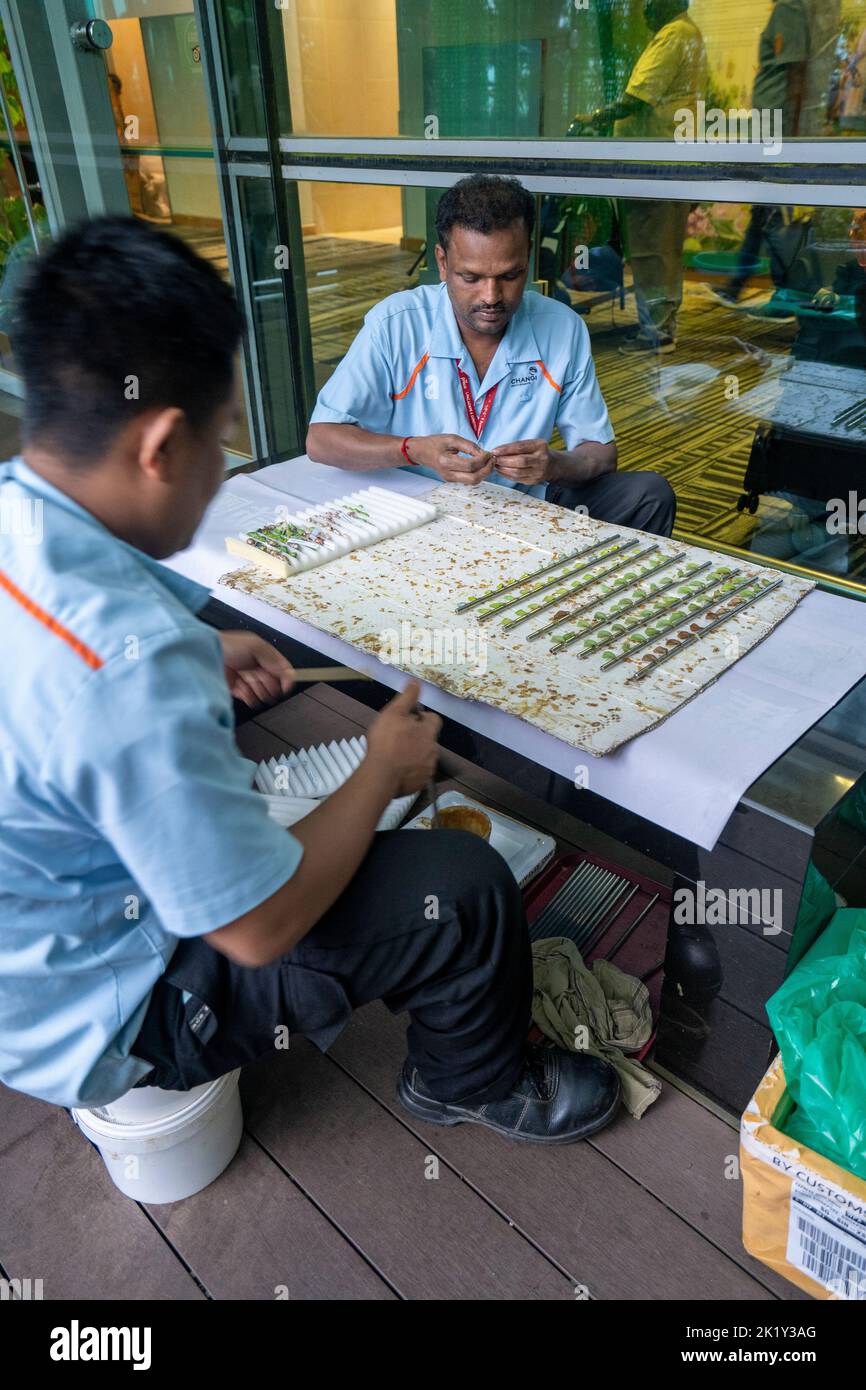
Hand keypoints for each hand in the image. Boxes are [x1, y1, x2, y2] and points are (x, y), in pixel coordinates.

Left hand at [219, 631, 294, 707]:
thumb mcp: (256, 647)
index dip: (286, 679)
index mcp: (264, 655)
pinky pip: (251, 700)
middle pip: (274, 684)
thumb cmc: (226, 646)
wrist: (203, 657)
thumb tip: (289, 676)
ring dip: (257, 690)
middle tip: (257, 676)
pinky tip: (242, 689)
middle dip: (268, 683)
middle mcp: (257, 667)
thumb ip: (274, 661)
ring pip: (263, 693)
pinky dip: (249, 697)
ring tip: (247, 680)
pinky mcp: (237, 691)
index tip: (285, 687)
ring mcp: (247, 680)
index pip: (283, 670)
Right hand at [365, 680, 440, 796]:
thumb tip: (416, 682)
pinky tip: (396, 769)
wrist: (381, 776)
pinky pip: (418, 773)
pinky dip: (410, 770)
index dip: (422, 717)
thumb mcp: (394, 713)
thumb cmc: (386, 742)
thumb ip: (407, 697)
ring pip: (424, 756)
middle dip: (417, 737)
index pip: (434, 719)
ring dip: (414, 754)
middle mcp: (433, 751)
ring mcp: (428, 769)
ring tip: (395, 755)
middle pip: (428, 739)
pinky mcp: (420, 783)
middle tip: (397, 738)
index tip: (407, 720)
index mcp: (429, 732)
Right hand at [407, 433, 493, 485]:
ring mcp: (449, 479)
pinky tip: (481, 465)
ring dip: (484, 473)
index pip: (470, 465)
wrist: (421, 452)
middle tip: (492, 460)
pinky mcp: (452, 480)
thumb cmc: (435, 443)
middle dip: (487, 470)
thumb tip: (483, 453)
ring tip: (488, 462)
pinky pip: (468, 480)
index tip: (489, 453)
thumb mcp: (452, 439)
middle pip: (473, 478)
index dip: (483, 460)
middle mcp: (448, 474)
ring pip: (472, 482)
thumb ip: (469, 445)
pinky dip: (478, 474)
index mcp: (446, 462)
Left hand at [490, 438, 552, 485]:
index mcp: (540, 446)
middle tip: (494, 459)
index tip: (494, 451)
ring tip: (496, 465)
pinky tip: (501, 471)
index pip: (520, 447)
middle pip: (520, 461)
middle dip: (504, 460)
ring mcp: (539, 471)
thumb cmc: (537, 452)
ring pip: (518, 472)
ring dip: (504, 469)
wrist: (553, 465)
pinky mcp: (534, 480)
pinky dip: (507, 475)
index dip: (505, 449)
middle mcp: (541, 459)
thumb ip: (516, 447)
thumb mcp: (531, 444)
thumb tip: (497, 451)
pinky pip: (518, 479)